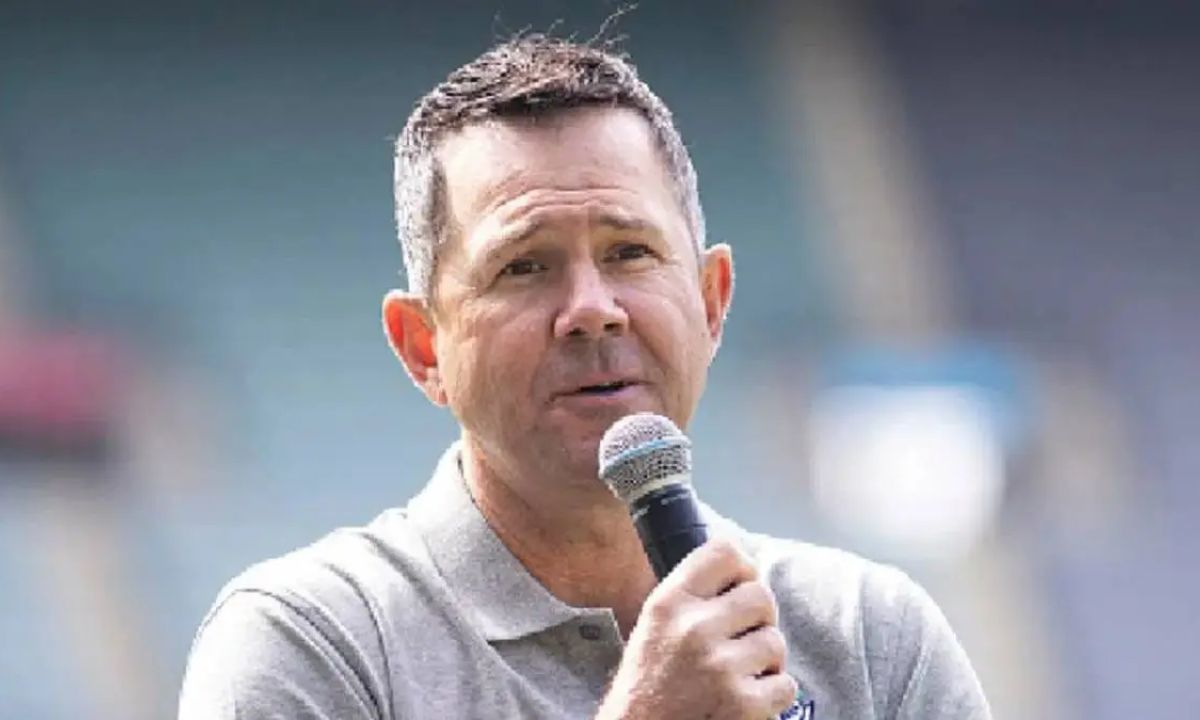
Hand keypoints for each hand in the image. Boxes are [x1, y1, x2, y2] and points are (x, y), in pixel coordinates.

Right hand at [596, 538, 797, 719]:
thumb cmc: (647, 688)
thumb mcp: (653, 628)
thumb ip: (690, 597)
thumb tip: (743, 572)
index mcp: (668, 604)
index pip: (725, 553)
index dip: (743, 568)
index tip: (741, 587)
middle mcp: (693, 629)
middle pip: (761, 595)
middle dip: (759, 619)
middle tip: (742, 640)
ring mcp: (720, 667)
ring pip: (776, 641)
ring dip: (766, 661)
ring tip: (740, 674)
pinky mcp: (743, 704)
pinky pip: (786, 684)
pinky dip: (773, 696)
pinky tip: (746, 700)